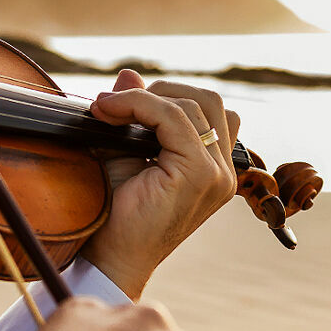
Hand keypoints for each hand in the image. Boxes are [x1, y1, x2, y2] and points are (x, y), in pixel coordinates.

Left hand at [82, 69, 240, 297]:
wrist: (108, 257)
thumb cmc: (114, 214)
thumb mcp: (123, 152)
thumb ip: (133, 114)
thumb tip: (129, 73)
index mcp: (212, 167)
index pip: (206, 110)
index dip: (162, 96)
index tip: (112, 104)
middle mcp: (222, 171)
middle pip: (209, 100)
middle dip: (161, 93)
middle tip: (114, 107)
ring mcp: (217, 174)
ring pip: (195, 104)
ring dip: (147, 98)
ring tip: (109, 111)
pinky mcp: (200, 176)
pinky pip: (176, 119)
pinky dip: (141, 106)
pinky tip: (109, 113)